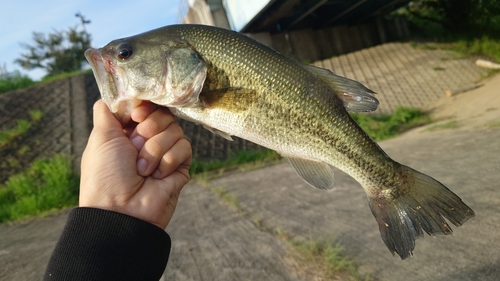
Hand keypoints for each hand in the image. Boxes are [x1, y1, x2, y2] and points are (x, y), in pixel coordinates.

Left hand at [79, 100, 191, 228]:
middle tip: (135, 145)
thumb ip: (106, 113)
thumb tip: (109, 96)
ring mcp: (165, 153)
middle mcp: (147, 140)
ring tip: (143, 169)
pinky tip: (157, 176)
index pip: (146, 106)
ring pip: (175, 130)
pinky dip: (169, 160)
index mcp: (127, 132)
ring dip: (155, 149)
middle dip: (149, 129)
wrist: (122, 210)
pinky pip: (184, 148)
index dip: (144, 107)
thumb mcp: (100, 138)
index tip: (136, 115)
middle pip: (163, 114)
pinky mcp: (180, 166)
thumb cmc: (106, 175)